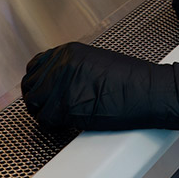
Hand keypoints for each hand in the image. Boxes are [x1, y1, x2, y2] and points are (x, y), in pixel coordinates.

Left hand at [21, 42, 178, 136]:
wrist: (148, 91)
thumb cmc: (131, 79)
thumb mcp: (95, 62)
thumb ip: (72, 69)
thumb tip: (57, 83)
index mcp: (67, 52)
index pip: (34, 67)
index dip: (36, 83)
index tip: (40, 92)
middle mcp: (61, 65)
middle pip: (31, 86)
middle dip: (36, 100)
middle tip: (46, 110)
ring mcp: (62, 85)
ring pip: (35, 104)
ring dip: (43, 113)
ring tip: (56, 118)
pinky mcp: (67, 106)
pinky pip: (46, 119)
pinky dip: (51, 125)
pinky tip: (63, 124)